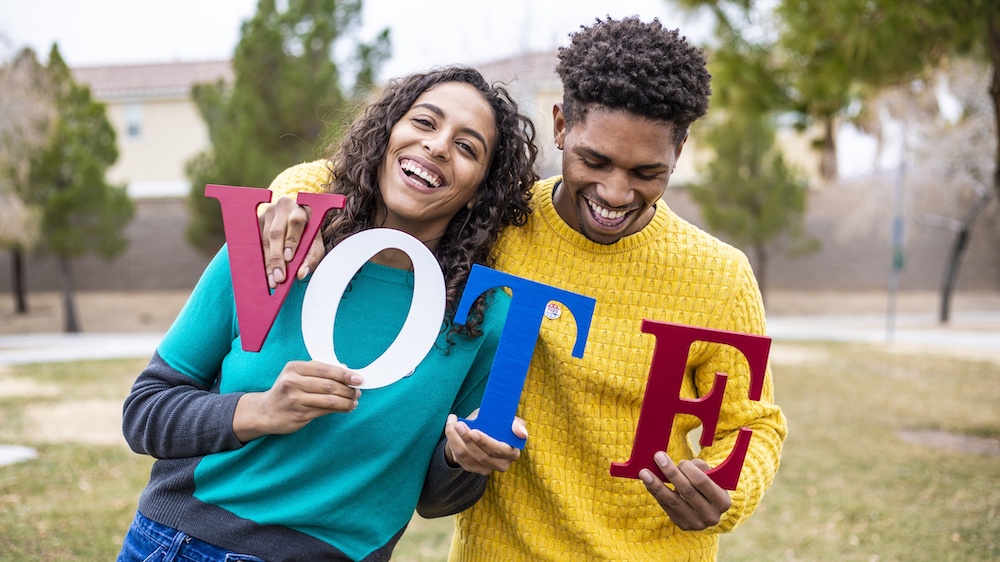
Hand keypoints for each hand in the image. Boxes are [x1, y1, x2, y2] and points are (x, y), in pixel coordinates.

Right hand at [233, 360, 361, 441]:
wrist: (266, 411)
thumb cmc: (287, 390)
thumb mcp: (297, 375)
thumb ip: (319, 371)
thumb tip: (346, 368)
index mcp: (294, 368)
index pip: (324, 369)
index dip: (344, 374)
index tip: (358, 378)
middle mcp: (292, 382)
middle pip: (328, 385)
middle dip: (348, 389)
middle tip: (358, 391)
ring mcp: (295, 399)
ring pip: (329, 400)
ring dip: (346, 401)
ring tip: (355, 401)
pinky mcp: (299, 414)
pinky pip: (325, 411)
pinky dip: (339, 409)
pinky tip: (347, 408)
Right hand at [259, 196, 324, 287]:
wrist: (296, 223)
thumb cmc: (308, 234)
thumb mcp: (315, 244)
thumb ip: (311, 258)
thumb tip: (301, 274)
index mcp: (301, 208)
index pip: (296, 222)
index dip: (292, 241)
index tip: (289, 258)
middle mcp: (283, 208)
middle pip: (276, 233)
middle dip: (277, 258)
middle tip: (280, 277)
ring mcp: (267, 213)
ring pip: (264, 239)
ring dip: (268, 262)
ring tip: (273, 280)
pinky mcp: (257, 221)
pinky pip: (256, 242)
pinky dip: (261, 258)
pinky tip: (264, 272)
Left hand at [443, 410, 526, 474]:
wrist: (480, 433)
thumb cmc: (496, 425)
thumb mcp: (507, 421)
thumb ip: (514, 424)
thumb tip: (522, 434)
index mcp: (512, 452)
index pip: (500, 450)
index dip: (486, 442)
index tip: (473, 431)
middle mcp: (501, 464)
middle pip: (482, 455)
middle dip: (468, 439)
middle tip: (459, 424)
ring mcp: (485, 469)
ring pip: (467, 456)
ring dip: (457, 439)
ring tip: (453, 423)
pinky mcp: (472, 468)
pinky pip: (459, 457)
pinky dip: (452, 441)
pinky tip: (451, 428)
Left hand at [639, 452, 731, 529]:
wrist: (709, 507)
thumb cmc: (709, 484)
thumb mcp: (712, 475)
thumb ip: (698, 467)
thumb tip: (677, 464)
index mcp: (723, 501)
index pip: (702, 482)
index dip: (689, 469)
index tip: (679, 460)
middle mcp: (711, 516)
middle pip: (686, 491)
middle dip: (671, 472)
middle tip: (658, 457)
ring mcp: (697, 523)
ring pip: (673, 501)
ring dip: (657, 485)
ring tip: (644, 473)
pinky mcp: (683, 525)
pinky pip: (667, 508)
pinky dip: (656, 493)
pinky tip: (648, 483)